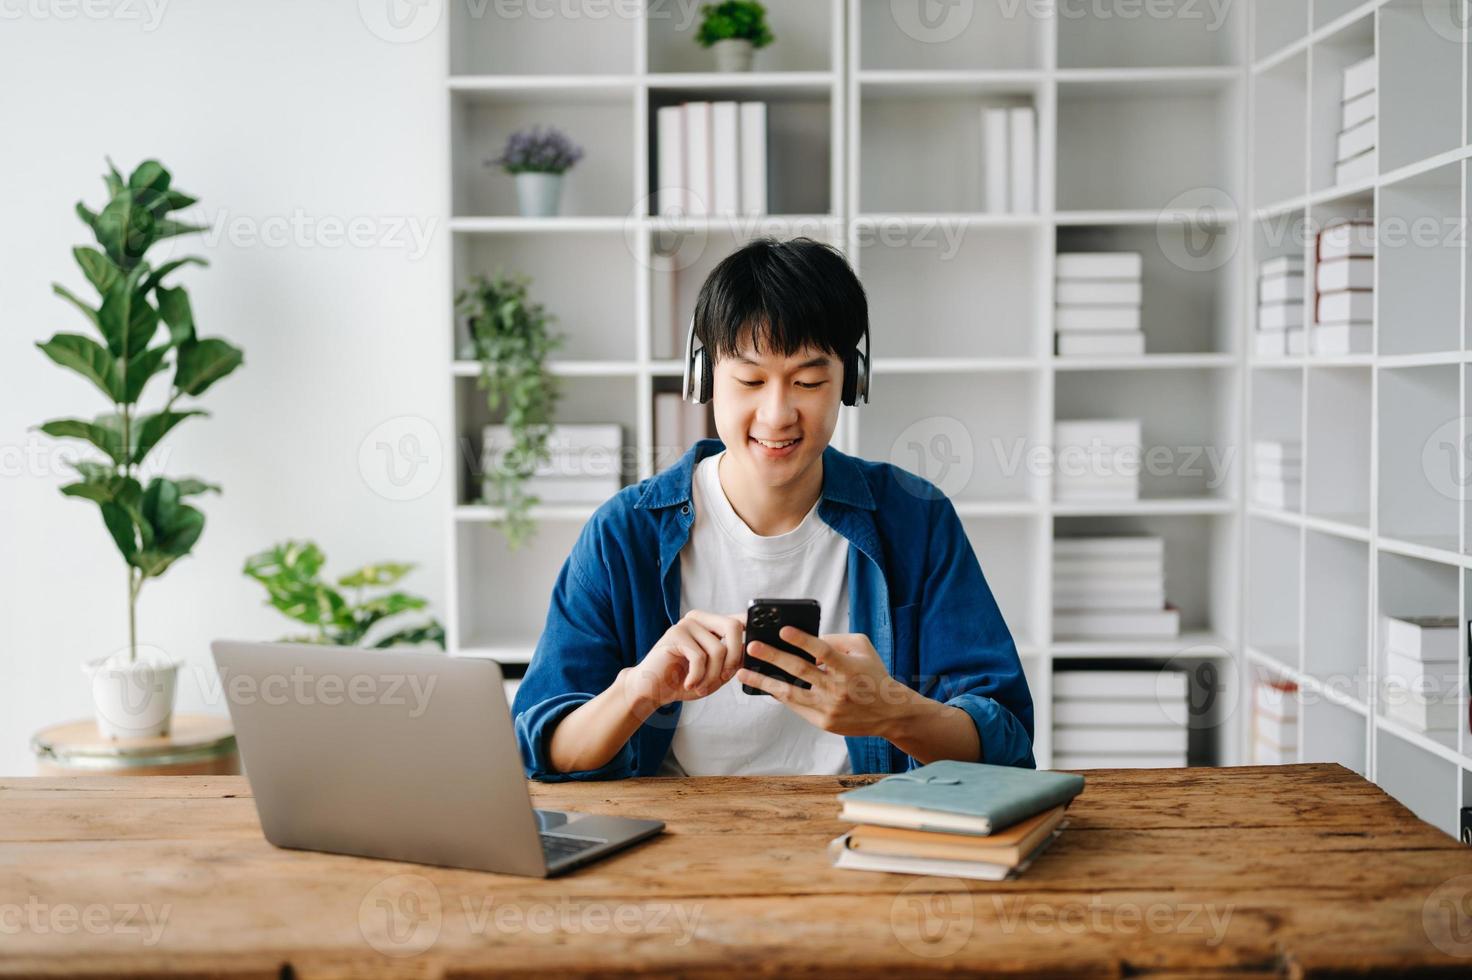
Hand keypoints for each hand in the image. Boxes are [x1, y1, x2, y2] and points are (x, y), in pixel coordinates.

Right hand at [621, 610, 746, 713]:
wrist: (651, 690)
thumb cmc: (683, 681)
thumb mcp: (715, 673)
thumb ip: (732, 662)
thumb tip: (751, 653)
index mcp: (710, 624)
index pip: (738, 620)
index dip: (752, 629)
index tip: (757, 646)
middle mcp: (699, 619)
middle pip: (732, 627)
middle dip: (734, 657)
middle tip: (723, 678)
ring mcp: (685, 624)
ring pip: (718, 649)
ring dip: (712, 676)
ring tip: (700, 686)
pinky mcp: (674, 635)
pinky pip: (699, 657)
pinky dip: (697, 677)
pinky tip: (688, 683)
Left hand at [738, 628, 915, 736]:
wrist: (889, 712)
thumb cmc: (873, 675)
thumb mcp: (863, 649)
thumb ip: (837, 640)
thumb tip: (808, 637)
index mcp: (848, 668)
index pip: (822, 651)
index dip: (802, 640)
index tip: (783, 630)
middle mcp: (837, 688)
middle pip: (800, 671)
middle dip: (773, 657)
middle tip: (752, 647)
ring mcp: (829, 708)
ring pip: (790, 694)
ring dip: (764, 682)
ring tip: (743, 673)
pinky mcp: (823, 722)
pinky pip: (796, 707)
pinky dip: (779, 695)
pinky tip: (764, 686)